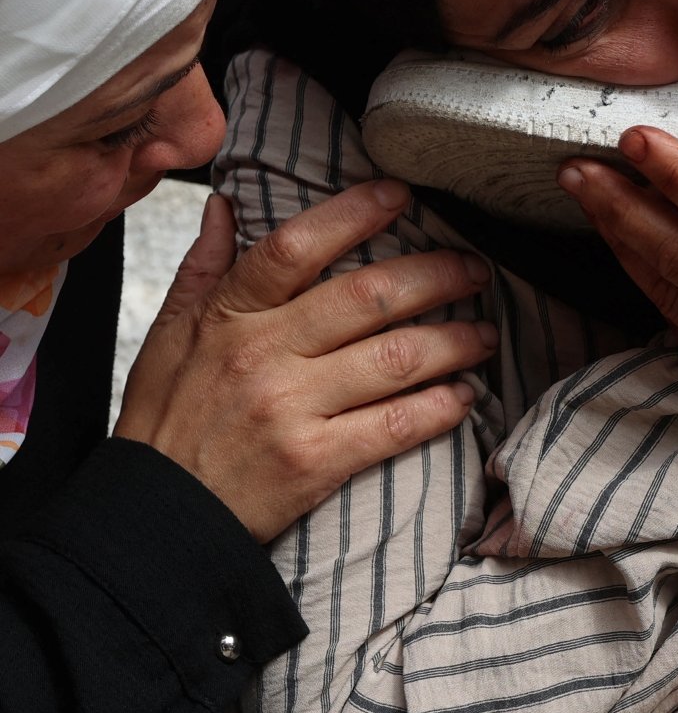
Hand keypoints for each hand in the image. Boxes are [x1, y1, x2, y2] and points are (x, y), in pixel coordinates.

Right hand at [115, 180, 495, 542]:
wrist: (156, 518)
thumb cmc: (166, 422)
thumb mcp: (167, 334)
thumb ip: (204, 265)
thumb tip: (226, 203)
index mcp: (230, 315)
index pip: (297, 248)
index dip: (354, 213)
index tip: (400, 195)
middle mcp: (265, 354)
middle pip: (368, 297)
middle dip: (437, 276)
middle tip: (475, 270)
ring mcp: (292, 408)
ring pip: (395, 358)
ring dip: (455, 341)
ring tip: (485, 334)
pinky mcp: (315, 461)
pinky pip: (395, 425)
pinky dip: (440, 407)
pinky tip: (464, 396)